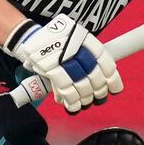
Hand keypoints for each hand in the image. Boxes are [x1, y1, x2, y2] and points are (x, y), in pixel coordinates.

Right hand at [3, 14, 122, 113]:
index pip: (105, 62)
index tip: (115, 89)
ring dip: (86, 98)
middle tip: (99, 97)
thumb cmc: (54, 41)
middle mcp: (76, 47)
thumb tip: (105, 76)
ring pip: (83, 85)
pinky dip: (72, 101)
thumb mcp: (73, 39)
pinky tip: (74, 106)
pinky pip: (67, 90)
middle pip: (95, 76)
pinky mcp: (51, 70)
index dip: (112, 78)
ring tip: (86, 102)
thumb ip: (87, 54)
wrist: (28, 38)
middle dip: (99, 91)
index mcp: (84, 38)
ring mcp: (63, 59)